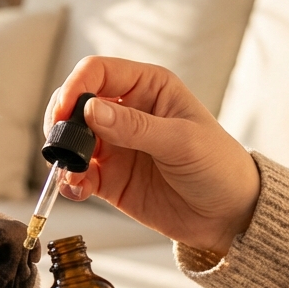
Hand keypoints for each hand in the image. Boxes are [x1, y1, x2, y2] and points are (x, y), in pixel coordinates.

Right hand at [44, 56, 259, 256]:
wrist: (229, 215)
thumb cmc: (219, 167)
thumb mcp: (182, 141)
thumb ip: (135, 126)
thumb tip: (91, 109)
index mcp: (148, 87)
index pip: (98, 72)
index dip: (76, 87)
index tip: (64, 112)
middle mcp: (126, 111)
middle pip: (76, 103)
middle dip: (62, 121)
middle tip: (59, 144)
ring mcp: (115, 146)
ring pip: (71, 140)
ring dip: (62, 155)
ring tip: (70, 172)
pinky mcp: (109, 178)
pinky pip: (78, 174)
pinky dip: (70, 181)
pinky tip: (77, 189)